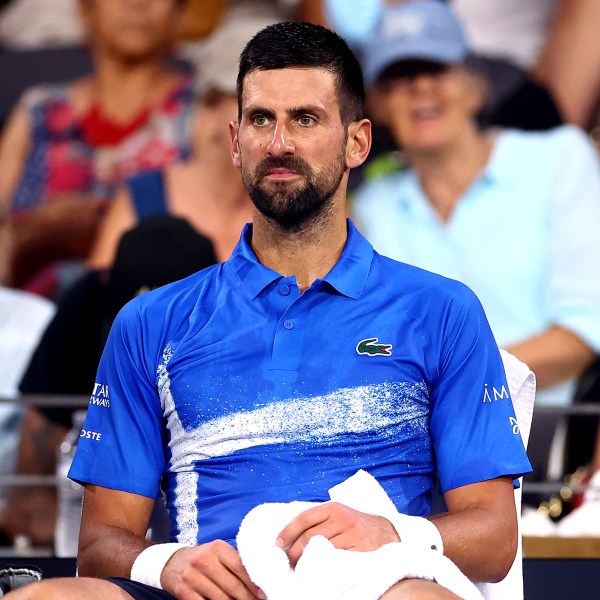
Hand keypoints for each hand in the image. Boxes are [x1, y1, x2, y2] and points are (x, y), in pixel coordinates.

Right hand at [161, 541, 264, 599]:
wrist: (172, 562)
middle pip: (232, 585)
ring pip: (221, 598)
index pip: (240, 566)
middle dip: (247, 598)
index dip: (253, 582)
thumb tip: (257, 578)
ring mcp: (193, 577)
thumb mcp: (217, 552)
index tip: (264, 592)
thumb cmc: (203, 558)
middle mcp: (205, 560)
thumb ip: (234, 561)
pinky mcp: (184, 592)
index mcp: (217, 548)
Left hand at [276, 502, 399, 566]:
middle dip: (294, 551)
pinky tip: (317, 571)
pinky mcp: (361, 550)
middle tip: (287, 561)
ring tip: (299, 568)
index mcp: (334, 507)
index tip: (277, 544)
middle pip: (309, 536)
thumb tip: (290, 535)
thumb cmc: (358, 525)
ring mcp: (353, 534)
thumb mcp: (340, 514)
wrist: (389, 532)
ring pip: (321, 549)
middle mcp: (343, 518)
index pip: (304, 518)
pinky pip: (336, 560)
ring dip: (306, 561)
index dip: (287, 532)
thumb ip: (320, 519)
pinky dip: (324, 566)